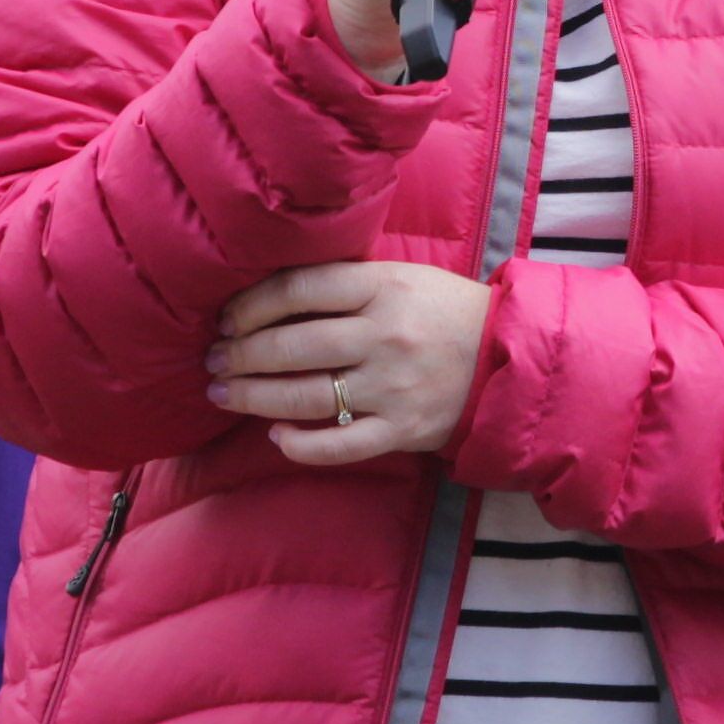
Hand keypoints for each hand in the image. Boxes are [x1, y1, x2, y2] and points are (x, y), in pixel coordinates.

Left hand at [209, 257, 490, 465]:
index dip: (250, 305)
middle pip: (292, 346)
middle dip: (239, 355)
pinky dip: (302, 445)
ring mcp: (394, 387)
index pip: (297, 290)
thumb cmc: (444, 311)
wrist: (510, 357)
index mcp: (383, 287)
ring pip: (306, 396)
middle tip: (213, 361)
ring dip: (253, 397)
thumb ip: (345, 283)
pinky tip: (276, 436)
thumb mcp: (401, 277)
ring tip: (223, 394)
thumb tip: (267, 295)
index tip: (225, 318)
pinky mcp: (404, 430)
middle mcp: (385, 335)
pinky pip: (341, 446)